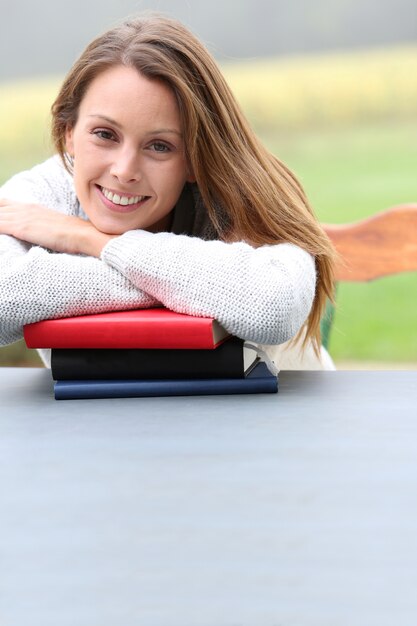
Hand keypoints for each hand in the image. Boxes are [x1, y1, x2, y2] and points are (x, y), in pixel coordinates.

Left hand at [0, 199, 114, 256]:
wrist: (84, 235)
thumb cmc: (74, 235)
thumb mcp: (54, 225)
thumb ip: (43, 225)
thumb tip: (40, 233)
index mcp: (32, 207)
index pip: (5, 202)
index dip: (0, 207)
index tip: (0, 212)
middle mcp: (26, 209)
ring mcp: (23, 217)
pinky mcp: (22, 228)